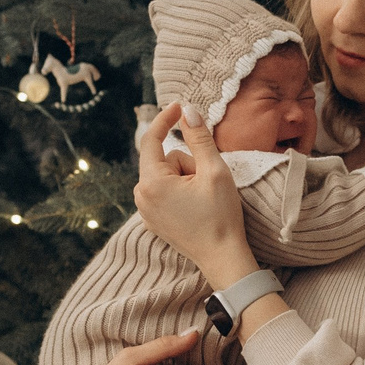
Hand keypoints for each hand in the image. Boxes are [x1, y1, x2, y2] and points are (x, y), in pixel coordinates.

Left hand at [135, 101, 252, 283]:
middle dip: (187, 163)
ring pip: (165, 177)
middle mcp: (141, 197)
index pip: (151, 140)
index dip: (165, 120)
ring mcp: (145, 211)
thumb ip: (199, 137)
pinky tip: (196, 208)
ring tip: (203, 198)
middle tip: (207, 181)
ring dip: (185, 178)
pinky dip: (180, 192)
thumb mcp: (214, 171)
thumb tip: (188, 110)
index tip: (179, 106)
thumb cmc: (221, 216)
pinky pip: (165, 193)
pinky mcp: (153, 221)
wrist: (223, 258)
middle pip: (164, 160)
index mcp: (151, 183)